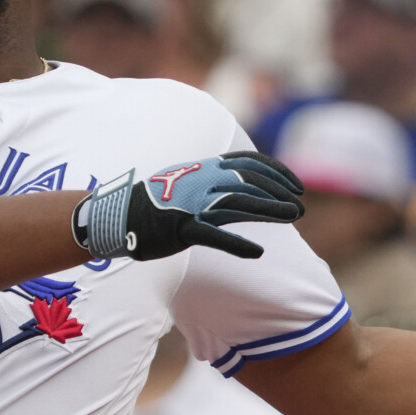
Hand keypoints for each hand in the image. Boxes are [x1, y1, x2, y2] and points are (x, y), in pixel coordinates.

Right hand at [75, 151, 303, 260]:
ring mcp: (191, 204)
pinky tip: (258, 252)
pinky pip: (214, 235)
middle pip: (249, 181)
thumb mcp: (187, 183)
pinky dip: (237, 244)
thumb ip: (212, 182)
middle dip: (279, 191)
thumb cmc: (153, 203)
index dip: (276, 171)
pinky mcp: (181, 228)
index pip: (248, 162)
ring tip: (293, 217)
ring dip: (269, 210)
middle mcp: (200, 181)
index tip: (296, 184)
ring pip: (238, 204)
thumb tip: (240, 183)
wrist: (115, 216)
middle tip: (300, 206)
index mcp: (203, 168)